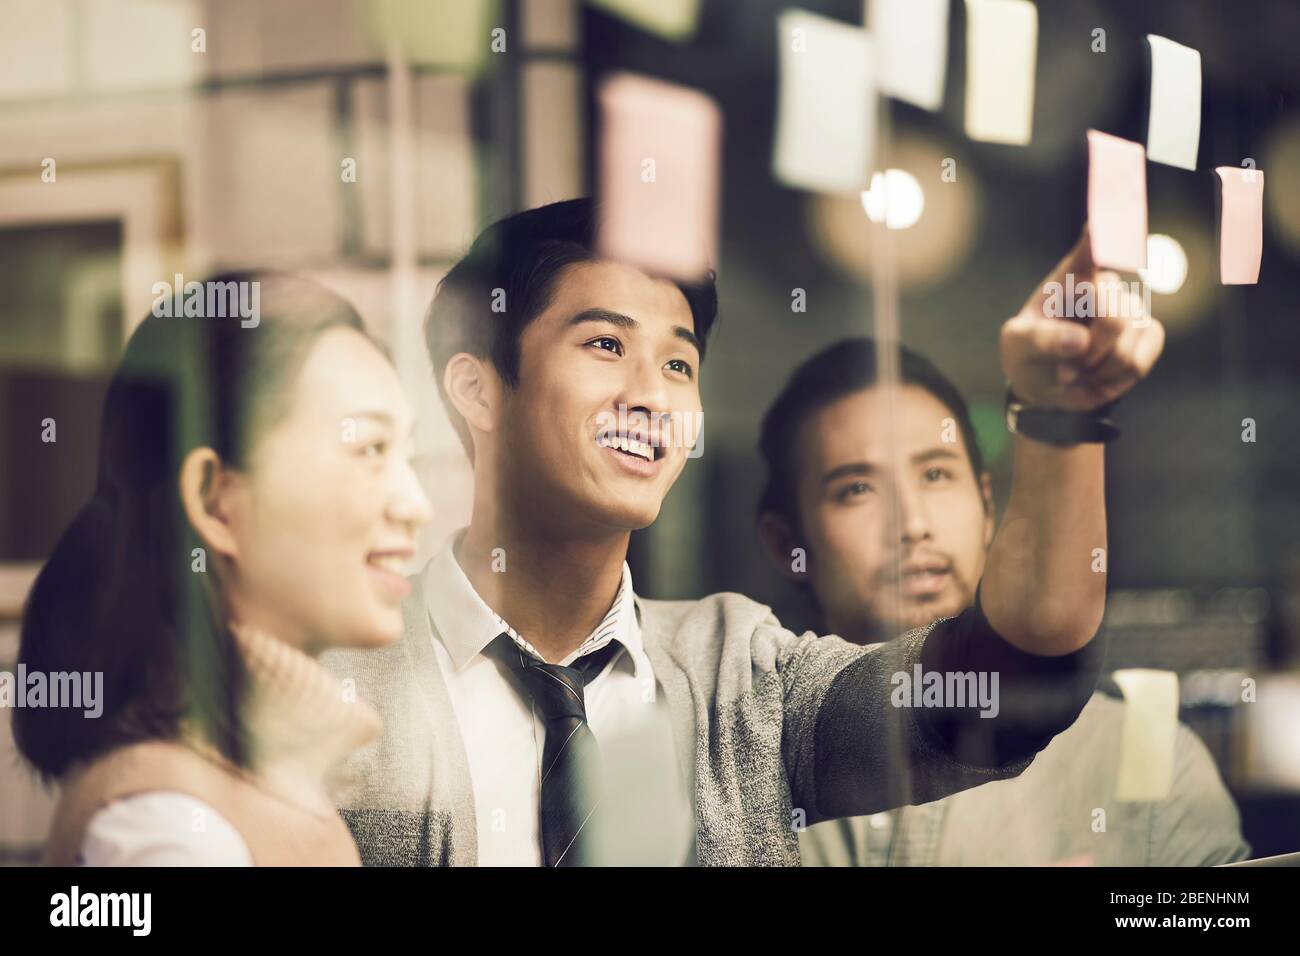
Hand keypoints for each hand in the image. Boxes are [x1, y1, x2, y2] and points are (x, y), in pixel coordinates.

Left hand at [1000, 226, 1165, 410]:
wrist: (1049, 386)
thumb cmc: (1029, 354)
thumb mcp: (1017, 346)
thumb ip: (1040, 340)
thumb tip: (1079, 341)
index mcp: (1071, 276)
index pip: (1094, 247)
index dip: (1113, 225)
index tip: (1124, 206)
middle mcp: (1106, 285)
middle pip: (1114, 316)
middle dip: (1088, 349)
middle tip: (1067, 358)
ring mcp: (1131, 309)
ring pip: (1126, 346)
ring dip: (1097, 368)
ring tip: (1079, 365)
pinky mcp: (1148, 335)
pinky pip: (1141, 360)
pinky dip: (1114, 378)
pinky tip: (1098, 373)